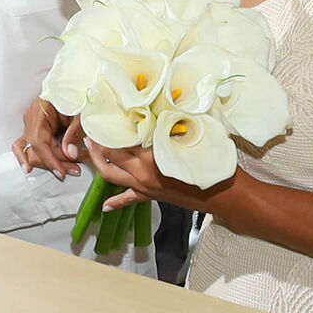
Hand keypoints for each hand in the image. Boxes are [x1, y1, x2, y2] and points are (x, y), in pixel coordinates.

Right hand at [16, 98, 79, 180]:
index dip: (49, 159)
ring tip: (66, 170)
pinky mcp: (37, 131)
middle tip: (74, 169)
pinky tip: (32, 168)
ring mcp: (32, 125)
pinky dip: (37, 159)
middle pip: (35, 149)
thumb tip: (70, 154)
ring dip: (48, 163)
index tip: (61, 171)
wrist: (79, 90)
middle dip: (54, 163)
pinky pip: (29, 148)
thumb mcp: (81, 114)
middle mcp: (32, 118)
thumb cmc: (78, 97)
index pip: (38, 141)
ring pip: (31, 151)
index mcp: (40, 110)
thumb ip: (75, 133)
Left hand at [76, 125, 228, 213]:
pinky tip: (105, 206)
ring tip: (91, 150)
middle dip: (97, 143)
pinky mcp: (149, 196)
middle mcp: (142, 172)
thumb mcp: (189, 137)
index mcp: (150, 156)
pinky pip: (128, 199)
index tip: (100, 115)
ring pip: (111, 176)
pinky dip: (115, 202)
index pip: (119, 140)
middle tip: (91, 129)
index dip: (107, 128)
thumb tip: (161, 106)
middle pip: (110, 157)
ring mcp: (144, 186)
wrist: (222, 194)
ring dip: (99, 164)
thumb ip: (170, 124)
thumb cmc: (210, 163)